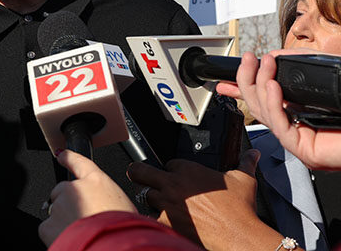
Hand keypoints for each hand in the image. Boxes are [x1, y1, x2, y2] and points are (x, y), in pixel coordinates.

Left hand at [38, 150, 135, 246]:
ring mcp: (60, 206)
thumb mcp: (125, 208)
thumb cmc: (123, 231)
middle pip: (63, 191)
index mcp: (97, 182)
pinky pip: (47, 228)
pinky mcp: (49, 225)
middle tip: (83, 220)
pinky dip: (55, 235)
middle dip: (68, 204)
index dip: (68, 158)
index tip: (61, 155)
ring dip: (64, 221)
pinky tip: (70, 240)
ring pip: (55, 211)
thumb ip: (107, 200)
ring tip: (82, 233)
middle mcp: (75, 189)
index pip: (79, 162)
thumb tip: (103, 207)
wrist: (113, 249)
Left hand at [126, 150, 292, 250]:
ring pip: (145, 194)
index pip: (168, 162)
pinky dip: (156, 218)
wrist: (238, 235)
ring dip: (150, 197)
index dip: (171, 167)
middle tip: (136, 173)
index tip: (175, 173)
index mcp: (188, 170)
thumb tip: (252, 154)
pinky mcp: (167, 222)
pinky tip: (161, 219)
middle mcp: (174, 184)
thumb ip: (245, 163)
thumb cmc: (240, 209)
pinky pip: (152, 217)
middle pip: (140, 171)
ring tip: (156, 200)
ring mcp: (168, 203)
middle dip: (137, 171)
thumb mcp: (244, 179)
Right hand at [217, 49, 340, 169]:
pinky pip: (280, 125)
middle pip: (256, 106)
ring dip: (259, 84)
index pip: (261, 101)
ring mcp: (300, 142)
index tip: (223, 77)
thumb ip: (301, 64)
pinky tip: (274, 86)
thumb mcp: (324, 77)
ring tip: (264, 63)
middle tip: (248, 58)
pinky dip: (273, 102)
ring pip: (264, 114)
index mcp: (298, 114)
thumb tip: (278, 56)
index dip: (240, 88)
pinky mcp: (306, 151)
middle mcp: (296, 129)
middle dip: (246, 80)